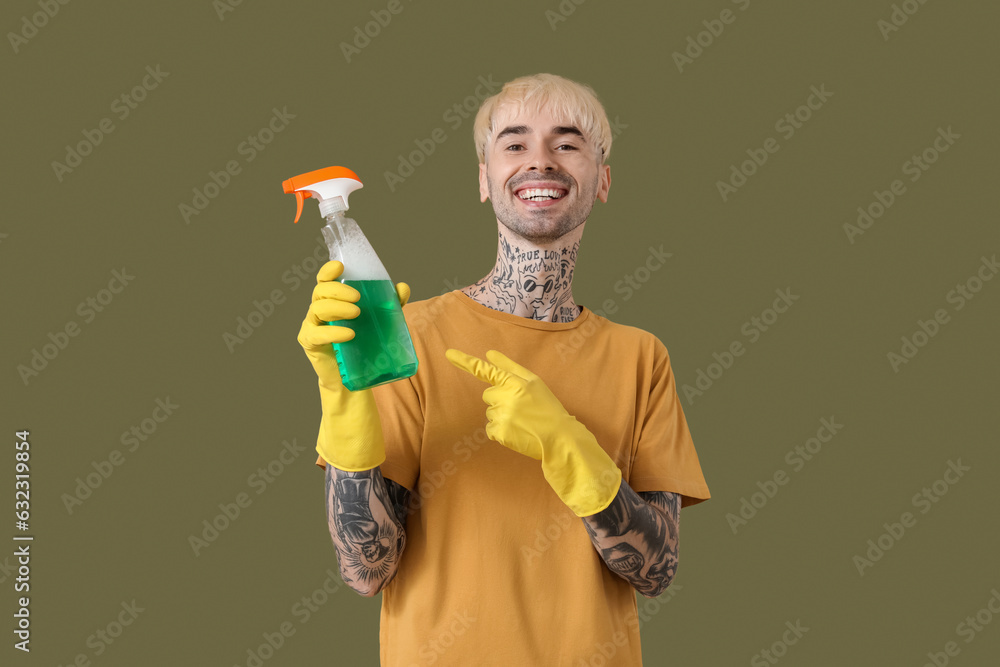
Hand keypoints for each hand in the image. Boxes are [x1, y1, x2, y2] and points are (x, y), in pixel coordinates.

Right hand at [297, 260, 409, 470]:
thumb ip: (390, 303)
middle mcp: (318, 309)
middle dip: (338, 291)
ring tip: (357, 315)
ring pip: (317, 308)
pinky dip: (333, 332)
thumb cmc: (362, 343)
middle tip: (358, 299)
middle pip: (320, 290)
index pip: (324, 279)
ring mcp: (312, 325)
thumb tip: (403, 287)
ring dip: (337, 308)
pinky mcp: (310, 342)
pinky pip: (316, 333)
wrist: (350, 376)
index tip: (341, 267)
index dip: (329, 270)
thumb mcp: (379, 321)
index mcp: (332, 300)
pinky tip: (348, 334)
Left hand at [445, 348, 621, 516]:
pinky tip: (516, 431)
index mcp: (515, 382)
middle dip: (499, 399)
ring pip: (489, 412)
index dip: (465, 361)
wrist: (559, 437)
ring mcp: (501, 415)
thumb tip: (489, 354)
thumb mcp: (534, 382)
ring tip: (521, 420)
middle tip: (520, 407)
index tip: (448, 354)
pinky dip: (500, 430)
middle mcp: (506, 397)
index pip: (486, 370)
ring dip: (501, 415)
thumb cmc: (548, 407)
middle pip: (487, 394)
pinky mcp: (499, 432)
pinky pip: (490, 428)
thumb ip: (510, 367)